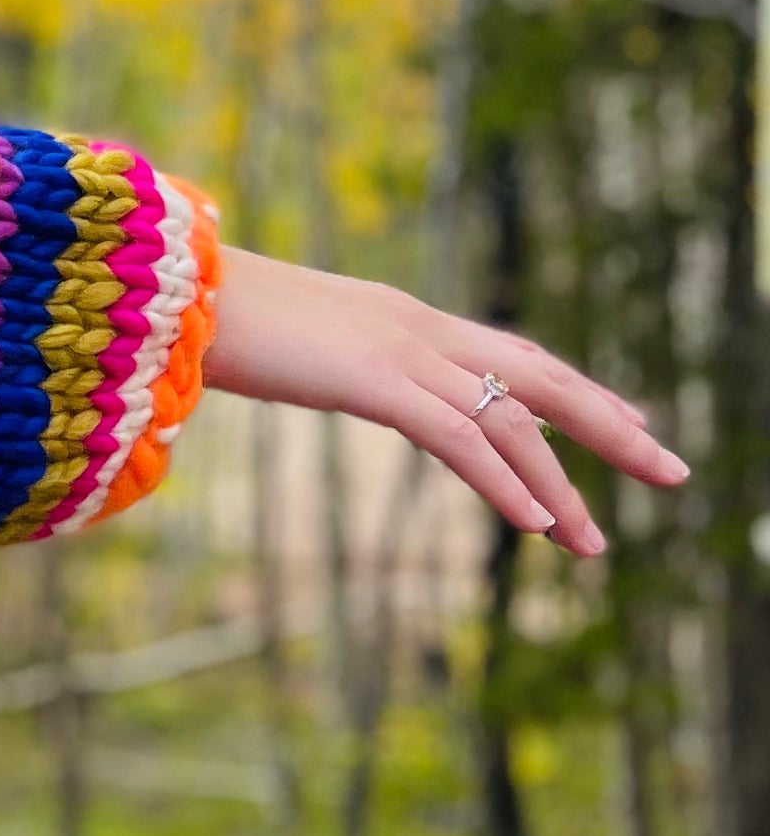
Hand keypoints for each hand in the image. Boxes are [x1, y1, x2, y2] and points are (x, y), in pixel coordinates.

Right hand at [199, 246, 685, 560]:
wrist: (166, 290)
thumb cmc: (204, 319)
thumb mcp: (282, 346)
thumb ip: (317, 362)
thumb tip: (306, 375)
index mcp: (399, 317)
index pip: (511, 352)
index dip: (574, 389)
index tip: (627, 418)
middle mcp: (417, 327)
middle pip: (540, 378)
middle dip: (612, 426)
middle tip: (671, 471)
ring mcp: (400, 349)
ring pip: (509, 421)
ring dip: (560, 487)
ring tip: (593, 546)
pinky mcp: (375, 378)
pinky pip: (459, 438)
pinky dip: (504, 482)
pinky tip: (536, 524)